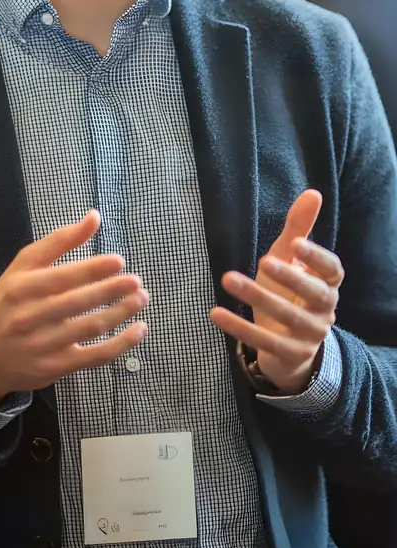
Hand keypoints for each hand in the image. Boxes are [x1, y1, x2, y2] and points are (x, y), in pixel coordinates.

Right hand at [0, 210, 147, 403]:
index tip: (119, 261)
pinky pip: (94, 356)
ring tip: (140, 299)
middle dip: (112, 290)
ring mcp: (43, 345)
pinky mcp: (56, 367)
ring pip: (89, 328)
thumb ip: (59, 241)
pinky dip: (121, 344)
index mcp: (22, 287)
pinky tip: (139, 329)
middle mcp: (31, 316)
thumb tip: (94, 217)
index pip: (63, 276)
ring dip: (121, 313)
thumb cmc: (8, 302)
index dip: (93, 269)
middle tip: (136, 281)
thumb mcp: (23, 266)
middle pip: (79, 302)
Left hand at [210, 189, 343, 392]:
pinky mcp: (288, 355)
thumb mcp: (290, 259)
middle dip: (291, 277)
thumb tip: (313, 192)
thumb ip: (299, 228)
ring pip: (287, 318)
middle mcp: (325, 311)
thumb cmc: (288, 291)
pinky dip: (238, 327)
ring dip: (257, 297)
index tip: (295, 244)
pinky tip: (215, 312)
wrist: (289, 347)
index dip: (316, 257)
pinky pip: (263, 342)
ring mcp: (309, 336)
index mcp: (327, 285)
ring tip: (227, 278)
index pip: (332, 271)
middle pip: (315, 294)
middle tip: (265, 261)